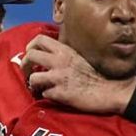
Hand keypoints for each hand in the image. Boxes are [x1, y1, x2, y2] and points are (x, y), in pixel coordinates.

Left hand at [21, 34, 135, 114]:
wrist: (110, 91)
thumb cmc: (97, 75)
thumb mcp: (79, 58)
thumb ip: (64, 56)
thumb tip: (48, 57)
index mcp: (65, 51)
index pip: (39, 39)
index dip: (30, 46)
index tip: (31, 54)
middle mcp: (60, 61)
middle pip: (30, 55)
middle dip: (25, 65)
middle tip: (29, 72)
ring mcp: (59, 78)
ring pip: (33, 78)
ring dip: (34, 84)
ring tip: (39, 87)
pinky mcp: (60, 93)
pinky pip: (44, 94)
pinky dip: (47, 95)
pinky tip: (55, 96)